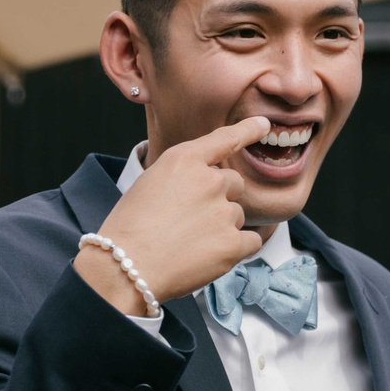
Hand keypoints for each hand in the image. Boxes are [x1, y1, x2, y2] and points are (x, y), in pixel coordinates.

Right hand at [74, 118, 270, 312]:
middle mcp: (209, 180)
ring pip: (237, 215)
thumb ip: (182, 176)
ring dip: (222, 226)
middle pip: (234, 183)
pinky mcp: (233, 243)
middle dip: (220, 198)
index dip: (247, 130)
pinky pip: (251, 240)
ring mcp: (223, 212)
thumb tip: (204, 186)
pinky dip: (235, 249)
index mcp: (184, 159)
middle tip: (192, 220)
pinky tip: (210, 256)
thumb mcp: (149, 183)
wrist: (126, 266)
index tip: (263, 124)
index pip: (224, 139)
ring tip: (190, 243)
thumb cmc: (128, 228)